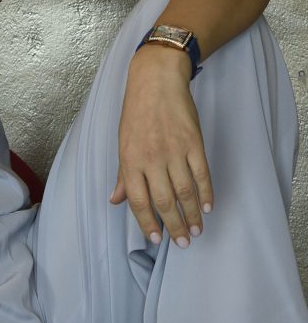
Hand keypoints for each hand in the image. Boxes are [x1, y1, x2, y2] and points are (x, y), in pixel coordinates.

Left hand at [109, 44, 213, 247]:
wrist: (156, 80)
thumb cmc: (136, 111)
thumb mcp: (122, 141)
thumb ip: (123, 174)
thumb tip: (115, 200)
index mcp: (130, 159)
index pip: (138, 200)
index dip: (147, 222)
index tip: (155, 238)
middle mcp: (151, 158)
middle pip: (164, 201)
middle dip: (173, 226)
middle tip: (182, 242)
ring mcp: (174, 150)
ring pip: (185, 192)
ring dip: (192, 215)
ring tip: (196, 230)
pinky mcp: (193, 143)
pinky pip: (202, 174)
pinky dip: (206, 193)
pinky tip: (207, 207)